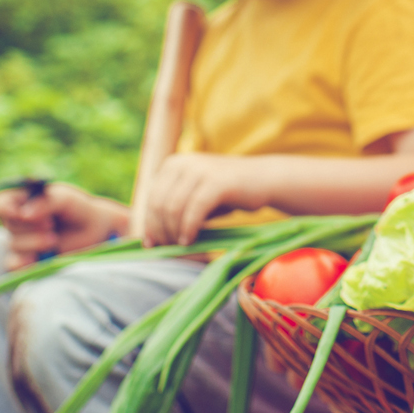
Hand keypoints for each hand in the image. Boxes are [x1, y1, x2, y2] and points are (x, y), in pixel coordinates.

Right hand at [0, 182, 126, 269]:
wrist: (95, 231)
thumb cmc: (78, 209)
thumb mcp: (65, 198)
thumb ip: (46, 202)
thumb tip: (24, 214)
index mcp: (22, 200)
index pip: (0, 203)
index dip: (7, 209)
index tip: (23, 213)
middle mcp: (17, 221)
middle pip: (8, 225)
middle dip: (31, 226)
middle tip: (51, 224)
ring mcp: (21, 241)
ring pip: (14, 245)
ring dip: (34, 243)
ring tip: (54, 239)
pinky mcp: (27, 260)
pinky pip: (14, 265)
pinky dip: (23, 263)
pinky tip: (36, 259)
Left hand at [143, 153, 275, 247]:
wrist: (264, 179)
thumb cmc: (228, 194)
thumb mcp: (195, 197)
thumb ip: (174, 209)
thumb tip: (149, 238)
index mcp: (173, 164)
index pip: (151, 198)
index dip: (149, 224)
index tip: (152, 245)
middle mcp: (183, 163)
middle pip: (159, 204)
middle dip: (160, 231)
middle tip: (167, 249)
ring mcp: (199, 170)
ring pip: (173, 208)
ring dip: (174, 232)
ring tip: (181, 247)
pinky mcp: (216, 181)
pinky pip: (193, 210)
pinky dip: (188, 229)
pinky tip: (190, 241)